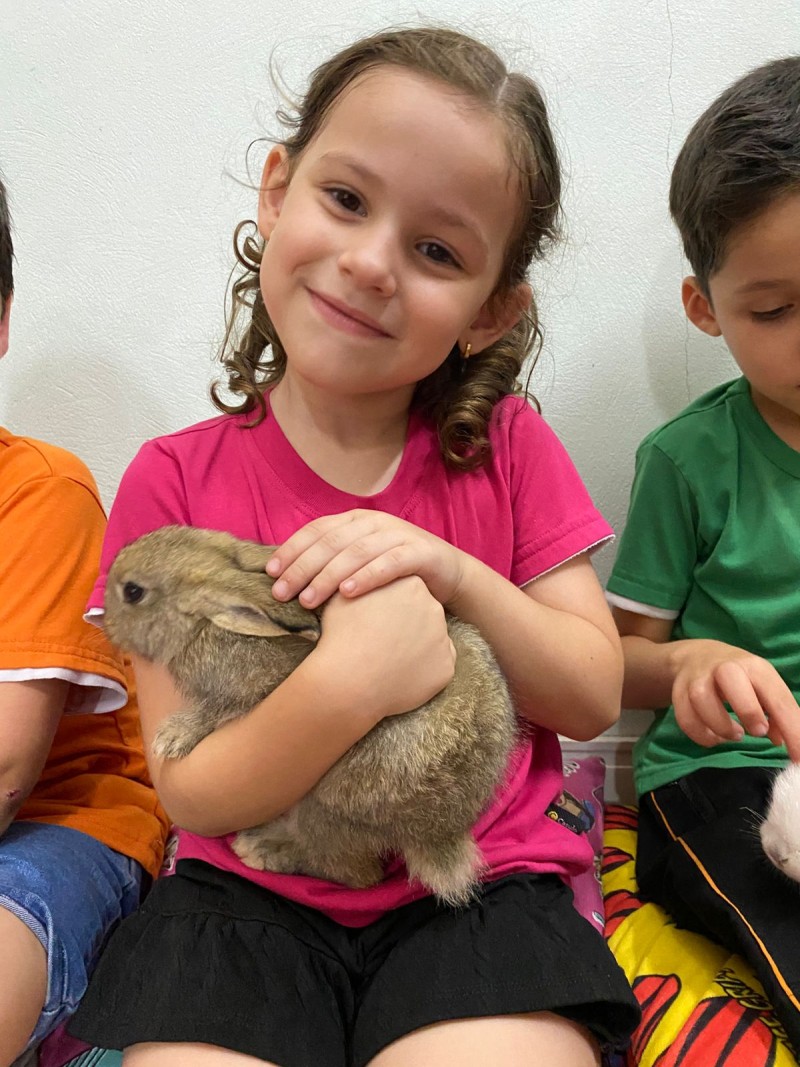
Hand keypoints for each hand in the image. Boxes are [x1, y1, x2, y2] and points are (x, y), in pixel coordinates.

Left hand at [268, 510, 464, 608]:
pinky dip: (367, 576)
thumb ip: (331, 562)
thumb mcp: (359, 562)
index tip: (270, 573)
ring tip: (309, 600)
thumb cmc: (394, 572)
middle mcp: (373, 522)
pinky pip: (390, 563)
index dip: (291, 550)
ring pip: (356, 552)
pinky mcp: (419, 552)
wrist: (447, 573)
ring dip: (329, 576)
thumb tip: (285, 578)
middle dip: (302, 567)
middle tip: (282, 593)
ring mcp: (398, 534)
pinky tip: (348, 594)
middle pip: (330, 542)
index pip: (315, 530)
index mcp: (354, 520)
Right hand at [309, 577, 456, 721]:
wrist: (347, 681)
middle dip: (406, 624)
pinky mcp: (445, 667)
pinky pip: (436, 666)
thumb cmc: (341, 636)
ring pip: (430, 640)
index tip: (375, 618)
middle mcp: (433, 607)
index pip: (408, 590)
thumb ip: (362, 586)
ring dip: (415, 647)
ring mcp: (442, 638)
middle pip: (422, 613)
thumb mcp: (344, 597)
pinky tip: (400, 675)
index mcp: (411, 584)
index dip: (390, 605)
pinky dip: (422, 671)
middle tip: (381, 640)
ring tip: (387, 659)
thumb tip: (358, 583)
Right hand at [672, 640, 799, 758]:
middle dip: (748, 710)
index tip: (798, 758)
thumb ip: (777, 715)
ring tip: (735, 735)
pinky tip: (714, 738)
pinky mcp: (679, 691)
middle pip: (731, 678)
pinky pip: (683, 716)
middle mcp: (725, 667)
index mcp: (755, 668)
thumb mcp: (764, 688)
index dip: (791, 728)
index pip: (776, 696)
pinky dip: (699, 734)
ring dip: (719, 724)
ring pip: (700, 698)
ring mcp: (698, 677)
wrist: (697, 657)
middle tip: (758, 732)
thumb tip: (784, 743)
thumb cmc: (741, 678)